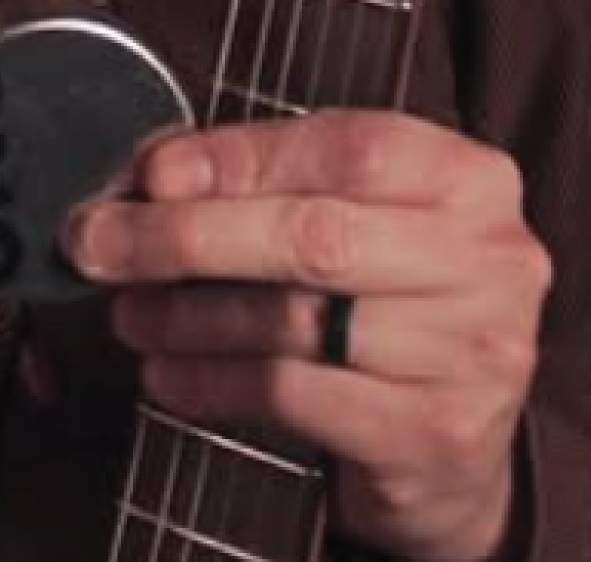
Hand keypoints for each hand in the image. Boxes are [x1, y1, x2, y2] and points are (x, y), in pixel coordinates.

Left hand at [71, 110, 547, 560]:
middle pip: (314, 237)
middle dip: (184, 238)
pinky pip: (291, 394)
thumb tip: (149, 175)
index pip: (348, 149)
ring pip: (293, 320)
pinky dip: (208, 380)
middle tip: (98, 244)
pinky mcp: (437, 432)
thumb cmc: (379, 303)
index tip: (150, 176)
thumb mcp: (349, 218)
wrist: (447, 441)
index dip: (235, 160)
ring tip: (131, 314)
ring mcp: (474, 352)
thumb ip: (266, 183)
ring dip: (185, 316)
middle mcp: (492, 262)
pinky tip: (168, 375)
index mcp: (470, 182)